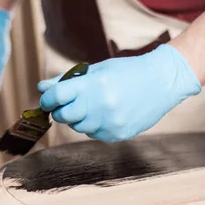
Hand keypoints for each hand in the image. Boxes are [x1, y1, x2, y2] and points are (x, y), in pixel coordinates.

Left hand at [37, 44, 200, 141]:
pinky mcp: (117, 134)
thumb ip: (67, 80)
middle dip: (61, 110)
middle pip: (64, 116)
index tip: (48, 99)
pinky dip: (95, 125)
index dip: (48, 99)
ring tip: (95, 104)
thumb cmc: (128, 71)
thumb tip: (42, 88)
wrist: (162, 82)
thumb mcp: (97, 70)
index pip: (57, 96)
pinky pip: (94, 134)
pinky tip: (108, 112)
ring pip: (78, 127)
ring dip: (79, 118)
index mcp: (94, 85)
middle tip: (70, 102)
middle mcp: (101, 106)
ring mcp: (110, 122)